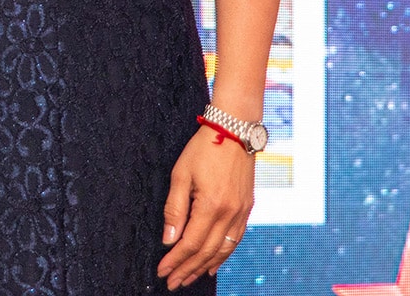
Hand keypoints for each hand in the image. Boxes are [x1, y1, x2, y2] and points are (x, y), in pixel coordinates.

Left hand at [156, 123, 255, 287]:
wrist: (235, 130)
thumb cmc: (204, 148)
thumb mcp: (181, 174)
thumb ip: (174, 209)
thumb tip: (168, 239)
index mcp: (211, 205)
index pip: (191, 243)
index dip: (175, 260)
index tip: (162, 271)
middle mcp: (230, 214)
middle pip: (206, 252)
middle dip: (187, 269)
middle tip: (172, 282)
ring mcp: (241, 212)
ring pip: (222, 250)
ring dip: (203, 267)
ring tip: (188, 278)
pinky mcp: (247, 208)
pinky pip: (234, 240)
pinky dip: (222, 256)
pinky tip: (212, 265)